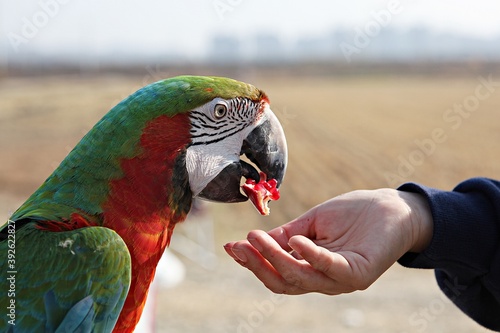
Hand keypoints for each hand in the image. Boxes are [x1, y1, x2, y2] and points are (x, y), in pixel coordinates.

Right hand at [224, 189, 432, 294]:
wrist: (393, 208)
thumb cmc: (353, 215)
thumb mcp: (311, 224)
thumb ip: (286, 235)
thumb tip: (254, 241)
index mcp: (310, 269)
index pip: (276, 273)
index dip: (252, 262)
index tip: (231, 246)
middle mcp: (323, 280)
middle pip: (283, 283)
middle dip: (257, 265)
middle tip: (240, 245)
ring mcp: (341, 279)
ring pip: (300, 278)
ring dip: (275, 258)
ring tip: (257, 238)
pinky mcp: (359, 273)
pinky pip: (330, 268)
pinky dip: (311, 255)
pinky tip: (296, 240)